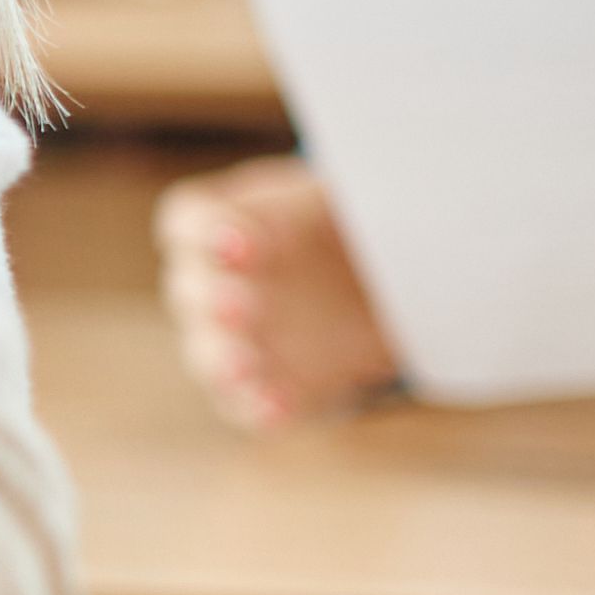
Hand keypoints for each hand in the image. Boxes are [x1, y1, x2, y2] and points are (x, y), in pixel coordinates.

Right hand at [157, 157, 396, 428]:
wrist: (380, 283)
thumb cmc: (356, 224)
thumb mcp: (361, 198)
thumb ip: (360, 195)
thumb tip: (405, 186)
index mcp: (230, 221)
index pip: (190, 221)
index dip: (206, 234)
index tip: (245, 246)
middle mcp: (218, 280)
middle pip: (190, 288)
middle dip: (211, 298)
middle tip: (240, 305)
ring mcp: (236, 338)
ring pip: (206, 350)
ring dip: (220, 358)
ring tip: (243, 366)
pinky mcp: (265, 383)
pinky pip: (245, 402)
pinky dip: (256, 407)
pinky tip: (278, 408)